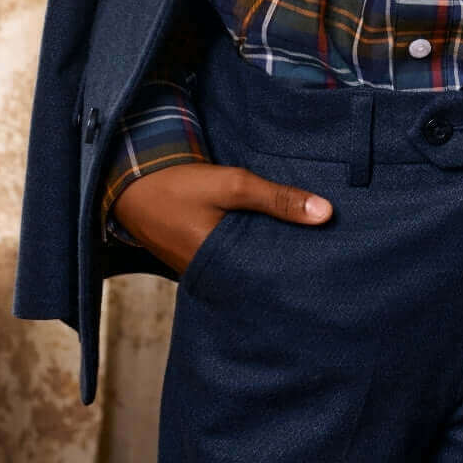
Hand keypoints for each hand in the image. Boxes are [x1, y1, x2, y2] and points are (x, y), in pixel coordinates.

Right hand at [111, 161, 332, 273]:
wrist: (133, 182)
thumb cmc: (179, 185)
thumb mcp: (232, 186)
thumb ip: (277, 199)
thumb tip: (326, 213)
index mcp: (218, 268)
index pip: (269, 281)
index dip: (297, 273)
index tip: (330, 266)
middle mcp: (211, 277)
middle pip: (260, 277)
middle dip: (288, 267)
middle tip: (328, 261)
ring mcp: (204, 270)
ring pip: (247, 267)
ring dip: (270, 256)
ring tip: (310, 251)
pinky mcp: (200, 258)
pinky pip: (234, 260)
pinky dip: (252, 250)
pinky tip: (275, 239)